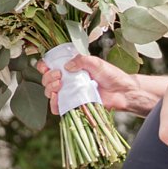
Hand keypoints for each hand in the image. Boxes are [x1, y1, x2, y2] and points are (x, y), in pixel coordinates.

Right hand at [37, 52, 164, 116]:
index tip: (46, 66)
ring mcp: (70, 94)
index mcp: (71, 69)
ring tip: (60, 84)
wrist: (123, 92)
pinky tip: (58, 98)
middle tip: (58, 75)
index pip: (50, 66)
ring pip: (50, 93)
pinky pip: (58, 108)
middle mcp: (68, 81)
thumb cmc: (111, 76)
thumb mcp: (96, 62)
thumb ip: (81, 60)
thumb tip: (66, 66)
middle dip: (48, 77)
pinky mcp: (74, 106)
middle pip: (47, 80)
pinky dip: (54, 104)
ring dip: (49, 88)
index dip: (44, 66)